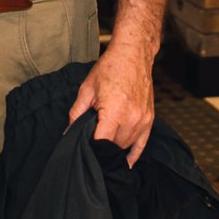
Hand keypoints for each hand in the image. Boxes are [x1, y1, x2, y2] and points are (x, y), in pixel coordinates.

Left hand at [67, 43, 154, 166]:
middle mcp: (131, 119)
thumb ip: (77, 113)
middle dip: (101, 146)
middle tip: (91, 141)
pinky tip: (126, 163)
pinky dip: (133, 154)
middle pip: (113, 146)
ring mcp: (142, 121)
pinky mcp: (149, 120)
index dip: (90, 146)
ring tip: (103, 143)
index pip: (101, 142)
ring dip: (114, 147)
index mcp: (114, 112)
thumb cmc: (110, 68)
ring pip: (126, 146)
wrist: (133, 55)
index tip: (83, 145)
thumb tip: (69, 131)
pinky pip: (142, 144)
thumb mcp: (86, 89)